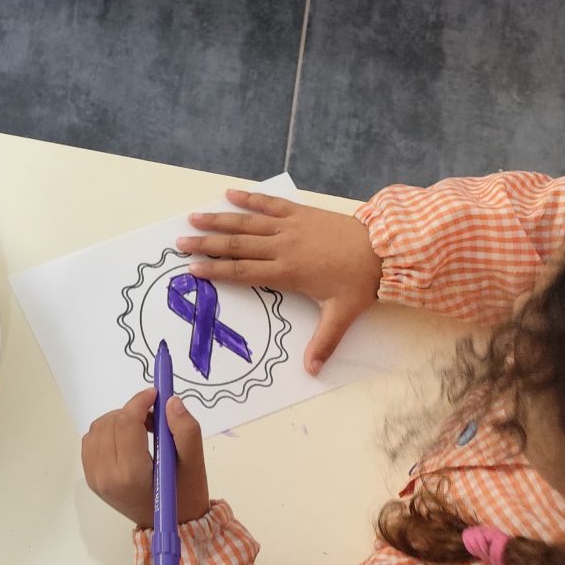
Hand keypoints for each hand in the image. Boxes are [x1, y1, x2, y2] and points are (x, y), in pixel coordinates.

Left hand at [82, 388, 209, 528]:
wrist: (172, 526)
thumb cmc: (185, 495)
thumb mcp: (195, 464)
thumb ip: (185, 431)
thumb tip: (170, 401)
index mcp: (131, 475)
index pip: (125, 424)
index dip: (139, 402)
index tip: (156, 394)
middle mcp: (106, 476)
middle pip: (111, 423)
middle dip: (132, 411)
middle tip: (155, 418)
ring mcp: (95, 478)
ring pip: (98, 428)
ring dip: (120, 420)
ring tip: (144, 430)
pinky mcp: (91, 478)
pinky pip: (92, 441)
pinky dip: (108, 432)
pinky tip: (128, 440)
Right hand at [177, 189, 382, 373]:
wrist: (384, 248)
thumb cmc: (360, 282)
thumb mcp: (342, 314)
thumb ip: (323, 342)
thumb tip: (311, 371)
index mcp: (287, 272)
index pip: (243, 272)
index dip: (216, 270)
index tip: (192, 269)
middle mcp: (282, 247)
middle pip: (237, 245)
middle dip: (206, 244)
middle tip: (180, 242)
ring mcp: (290, 227)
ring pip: (247, 222)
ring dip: (219, 220)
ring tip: (194, 217)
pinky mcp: (300, 213)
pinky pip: (270, 203)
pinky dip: (250, 197)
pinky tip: (230, 193)